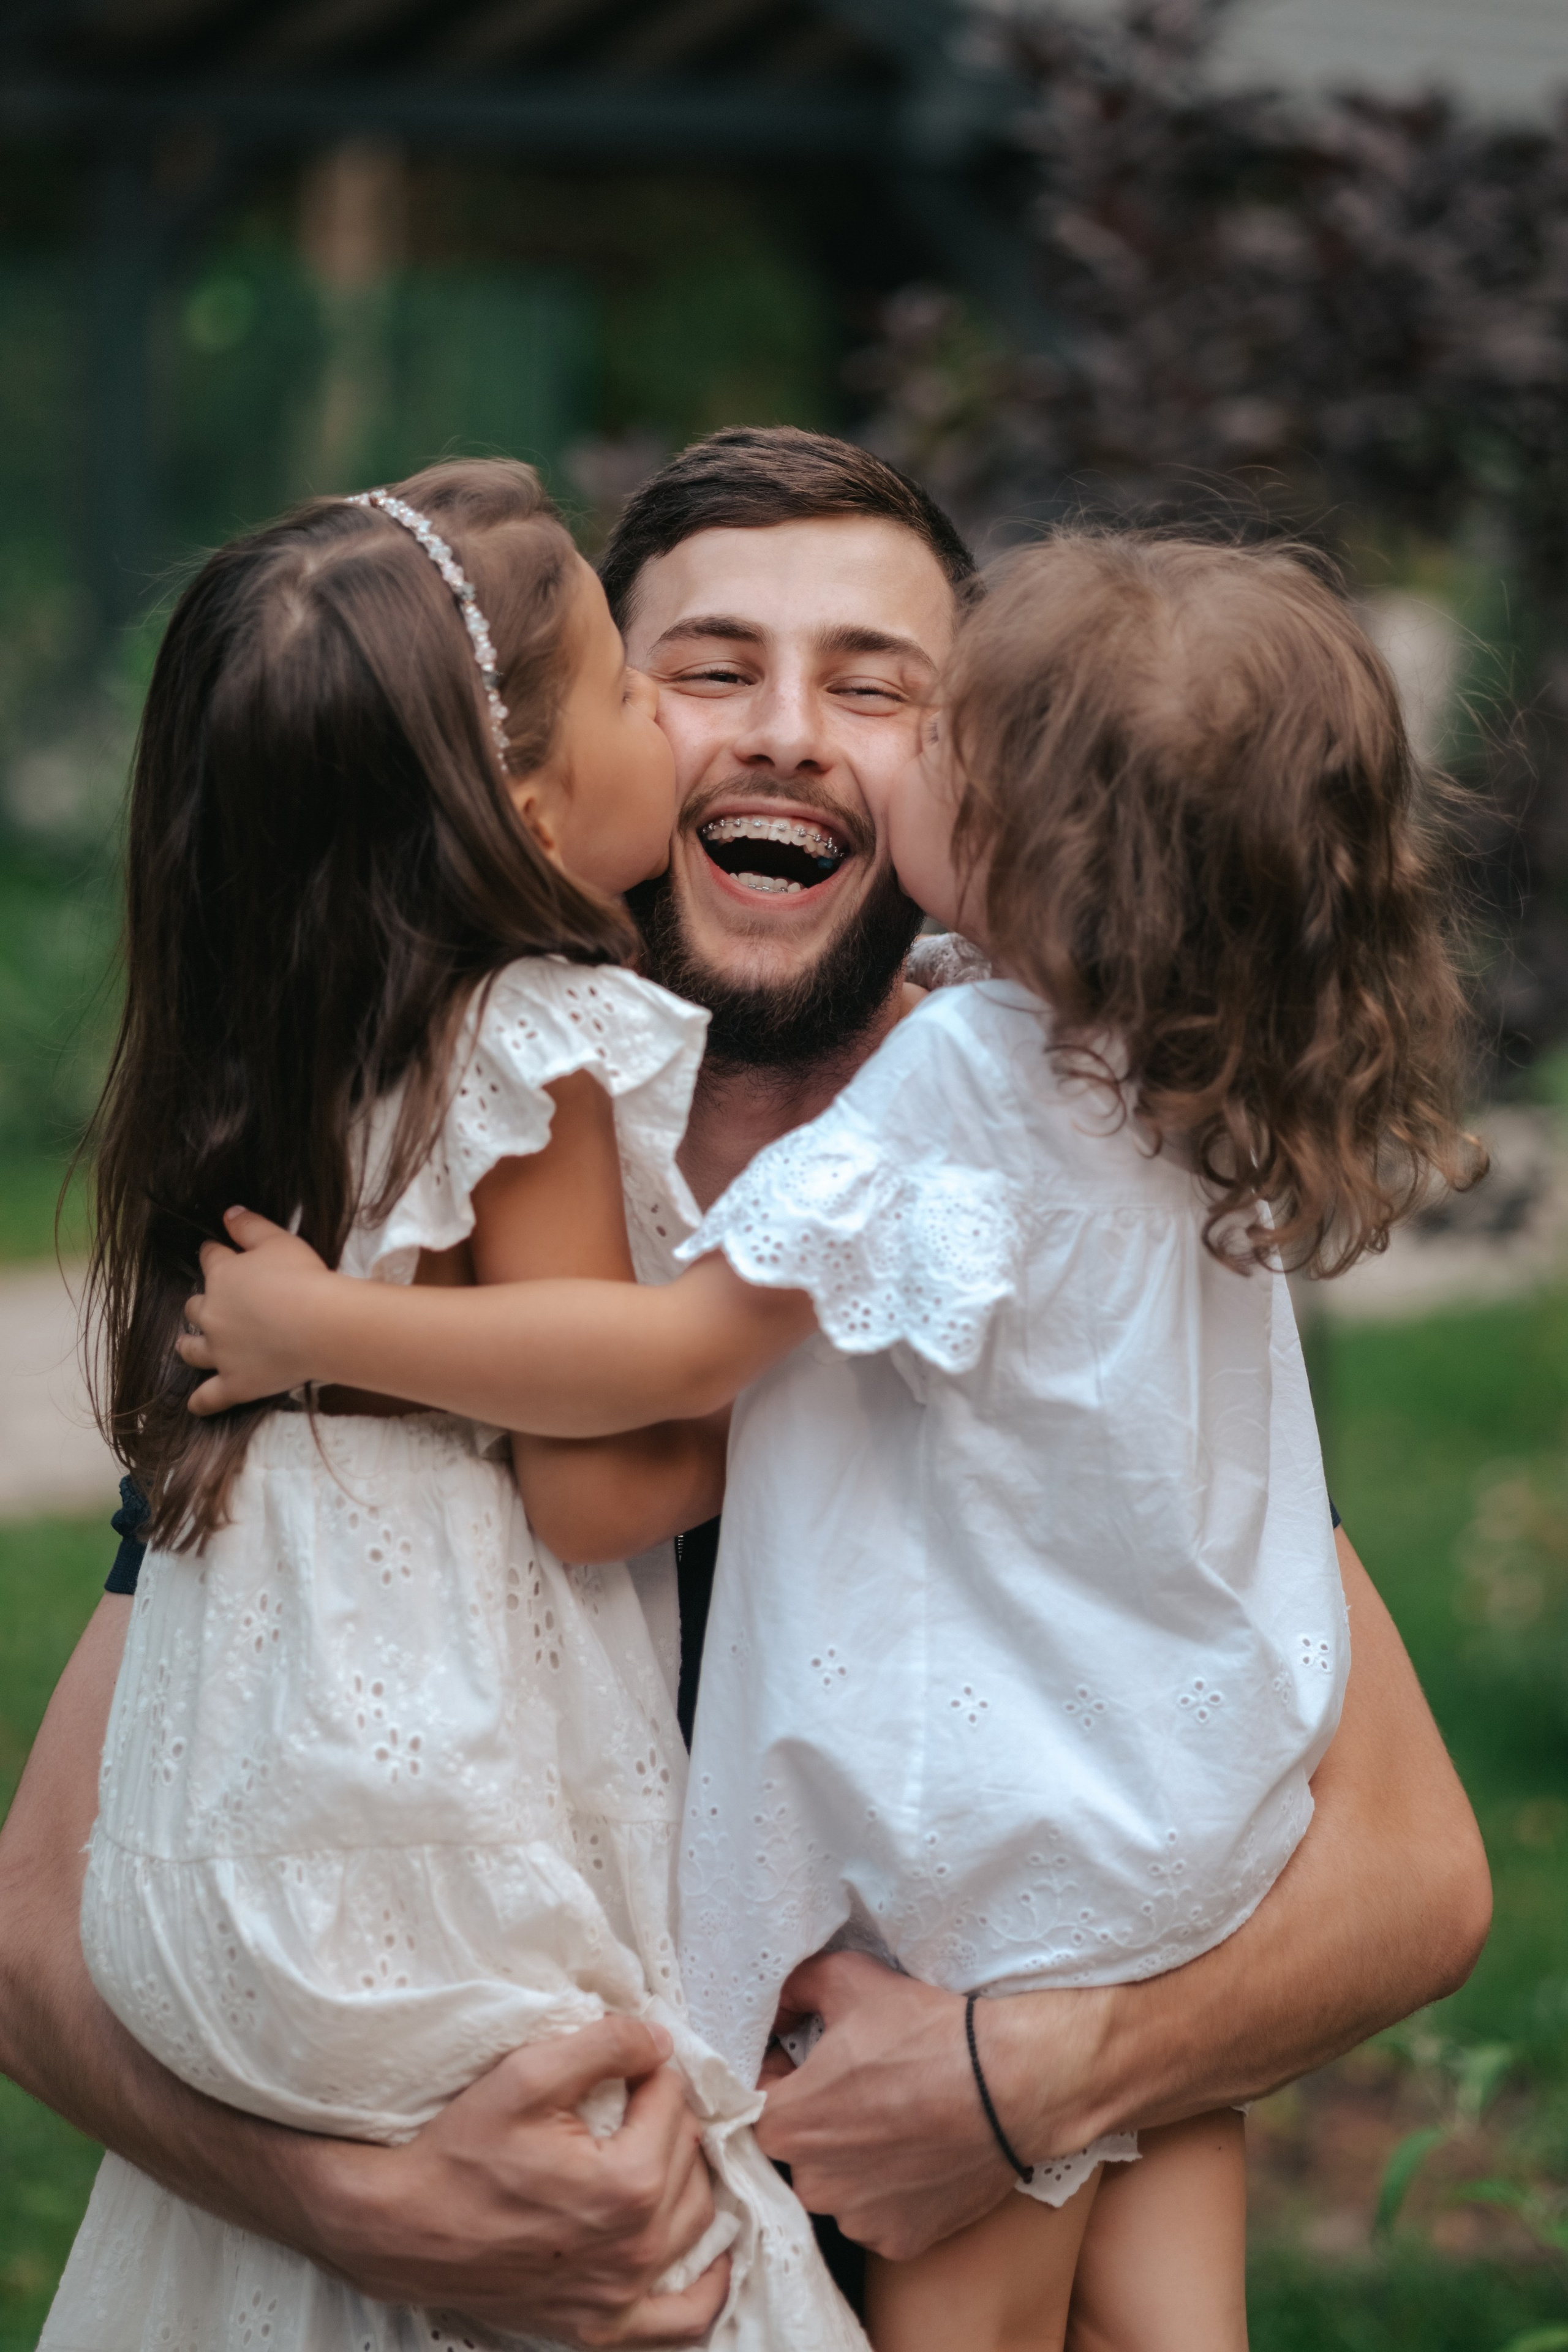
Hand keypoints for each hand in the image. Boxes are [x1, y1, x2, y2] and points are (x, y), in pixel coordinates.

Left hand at [176, 1208, 336, 1413]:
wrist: (318, 1325)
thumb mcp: (279, 1240)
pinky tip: (195, 1404)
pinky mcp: (235, 1383)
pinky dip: (201, 1401)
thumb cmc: (303, 1278)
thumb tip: (228, 1212)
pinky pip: (209, 1397)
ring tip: (186, 1345)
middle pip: (195, 1306)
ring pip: (193, 1349)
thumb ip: (249, 1226)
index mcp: (223, 1277)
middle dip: (201, 1303)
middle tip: (213, 1303)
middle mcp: (213, 1314)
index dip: (215, 1256)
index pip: (210, 1260)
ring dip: (189, 1346)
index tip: (219, 1254)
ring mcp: (221, 1351)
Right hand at [302, 2017, 728, 2346]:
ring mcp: (619, 2298)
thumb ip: (605, 2045)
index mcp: (626, 2185)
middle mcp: (635, 2249)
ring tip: (661, 2150)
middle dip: (670, 2120)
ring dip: (690, 2180)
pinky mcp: (599, 2327)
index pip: (674, 2103)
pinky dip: (707, 2286)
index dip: (652, 2072)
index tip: (626, 2065)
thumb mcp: (527, 2074)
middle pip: (691, 2161)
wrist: (399, 2226)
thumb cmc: (458, 2150)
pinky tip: (708, 2254)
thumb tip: (659, 2040)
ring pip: (698, 2224)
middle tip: (636, 2100)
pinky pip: (683, 2320)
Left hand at [756, 1952, 1017, 2259]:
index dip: (784, 2071)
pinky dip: (892, 2190)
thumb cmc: (924, 2032)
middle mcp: (812, 2184)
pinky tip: (918, 2153)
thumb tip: (777, 2005)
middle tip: (863, 2086)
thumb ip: (795, 1988)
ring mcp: (857, 2220)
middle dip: (820, 2117)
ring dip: (854, 2158)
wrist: (1008, 2083)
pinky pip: (878, 2214)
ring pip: (838, 2184)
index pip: (758, 2098)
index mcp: (786, 2125)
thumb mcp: (847, 1980)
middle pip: (798, 2146)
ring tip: (896, 2119)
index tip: (815, 2058)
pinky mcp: (899, 2241)